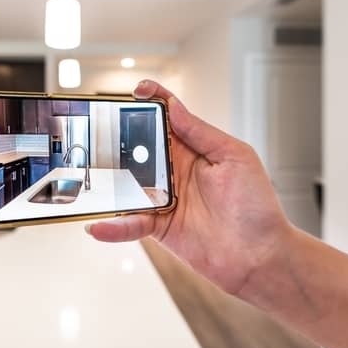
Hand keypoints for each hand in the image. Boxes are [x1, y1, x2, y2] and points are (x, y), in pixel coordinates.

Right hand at [86, 80, 293, 293]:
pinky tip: (98, 225)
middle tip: (98, 131)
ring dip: (108, 180)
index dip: (153, 101)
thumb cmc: (257, 206)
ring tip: (86, 175)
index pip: (168, 118)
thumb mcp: (235, 157)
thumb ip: (201, 132)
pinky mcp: (159, 227)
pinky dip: (114, 226)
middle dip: (118, 137)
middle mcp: (175, 170)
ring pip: (128, 184)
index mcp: (195, 149)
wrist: (261, 256)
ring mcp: (164, 198)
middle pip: (140, 147)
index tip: (137, 91)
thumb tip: (174, 106)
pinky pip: (131, 222)